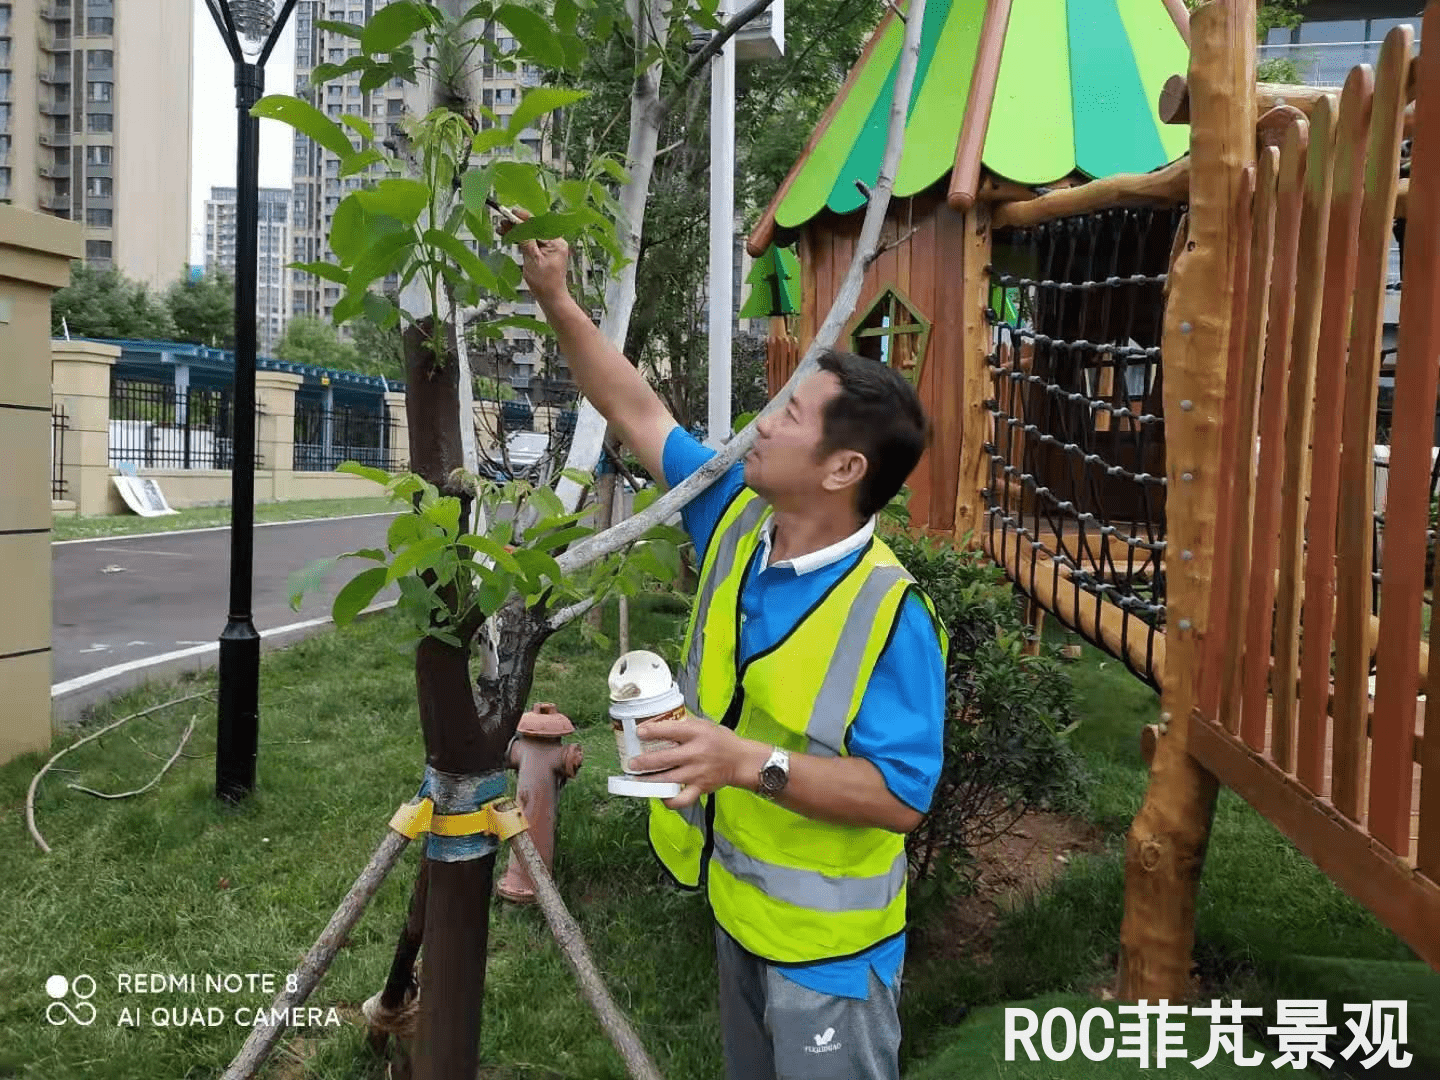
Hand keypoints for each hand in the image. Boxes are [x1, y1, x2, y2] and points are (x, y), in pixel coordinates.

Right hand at [498, 207, 569, 302]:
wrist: (551, 298)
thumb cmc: (544, 283)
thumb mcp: (532, 260)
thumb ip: (526, 241)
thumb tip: (517, 225)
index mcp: (556, 242)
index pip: (538, 225)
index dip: (523, 218)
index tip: (510, 212)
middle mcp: (555, 242)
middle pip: (534, 228)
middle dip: (518, 224)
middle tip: (503, 222)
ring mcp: (551, 247)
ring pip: (532, 234)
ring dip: (517, 231)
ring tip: (502, 229)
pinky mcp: (545, 252)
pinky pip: (532, 242)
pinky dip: (522, 239)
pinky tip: (510, 237)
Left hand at [628, 716, 768, 809]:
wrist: (741, 760)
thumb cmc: (721, 741)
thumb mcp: (703, 725)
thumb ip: (682, 725)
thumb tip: (656, 723)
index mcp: (697, 733)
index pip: (670, 730)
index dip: (652, 731)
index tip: (639, 732)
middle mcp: (696, 753)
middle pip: (664, 758)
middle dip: (644, 762)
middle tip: (632, 764)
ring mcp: (697, 773)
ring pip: (668, 779)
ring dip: (649, 780)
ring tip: (636, 780)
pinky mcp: (700, 788)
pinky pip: (681, 799)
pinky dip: (668, 800)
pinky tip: (659, 796)